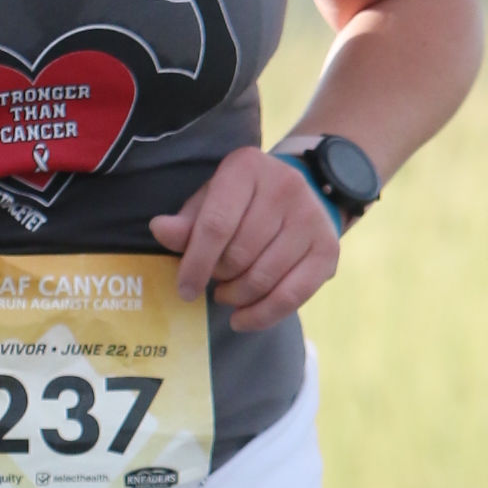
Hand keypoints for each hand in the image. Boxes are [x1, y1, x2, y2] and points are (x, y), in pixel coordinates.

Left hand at [149, 147, 345, 334]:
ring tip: (227, 294)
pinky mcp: (327, 249)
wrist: (302, 193)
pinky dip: (262, 316)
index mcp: (247, 167)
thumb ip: (186, 222)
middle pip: (240, 254)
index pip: (217, 225)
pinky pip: (292, 296)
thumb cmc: (243, 202)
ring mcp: (311, 218)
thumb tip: (160, 230)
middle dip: (219, 277)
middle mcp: (285, 187)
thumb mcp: (210, 202)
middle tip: (215, 280)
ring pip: (264, 278)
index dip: (196, 264)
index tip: (184, 290)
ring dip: (237, 297)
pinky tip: (243, 319)